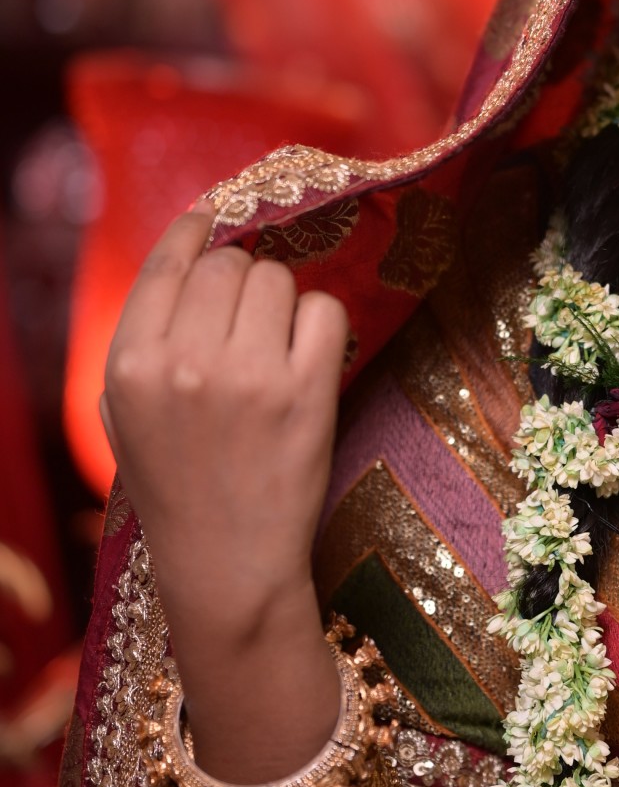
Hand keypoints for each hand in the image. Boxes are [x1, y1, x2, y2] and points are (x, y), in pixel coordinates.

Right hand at [102, 207, 349, 665]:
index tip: (215, 221)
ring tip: (275, 351)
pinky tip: (307, 361)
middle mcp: (183, 360)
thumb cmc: (176, 489)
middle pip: (228, 264)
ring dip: (282, 304)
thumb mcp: (125, 416)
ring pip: (277, 278)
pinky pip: (324, 310)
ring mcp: (247, 374)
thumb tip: (187, 259)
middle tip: (250, 324)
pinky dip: (321, 326)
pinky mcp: (305, 391)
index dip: (197, 233)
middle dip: (243, 282)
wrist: (226, 565)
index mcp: (129, 363)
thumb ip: (144, 341)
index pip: (167, 262)